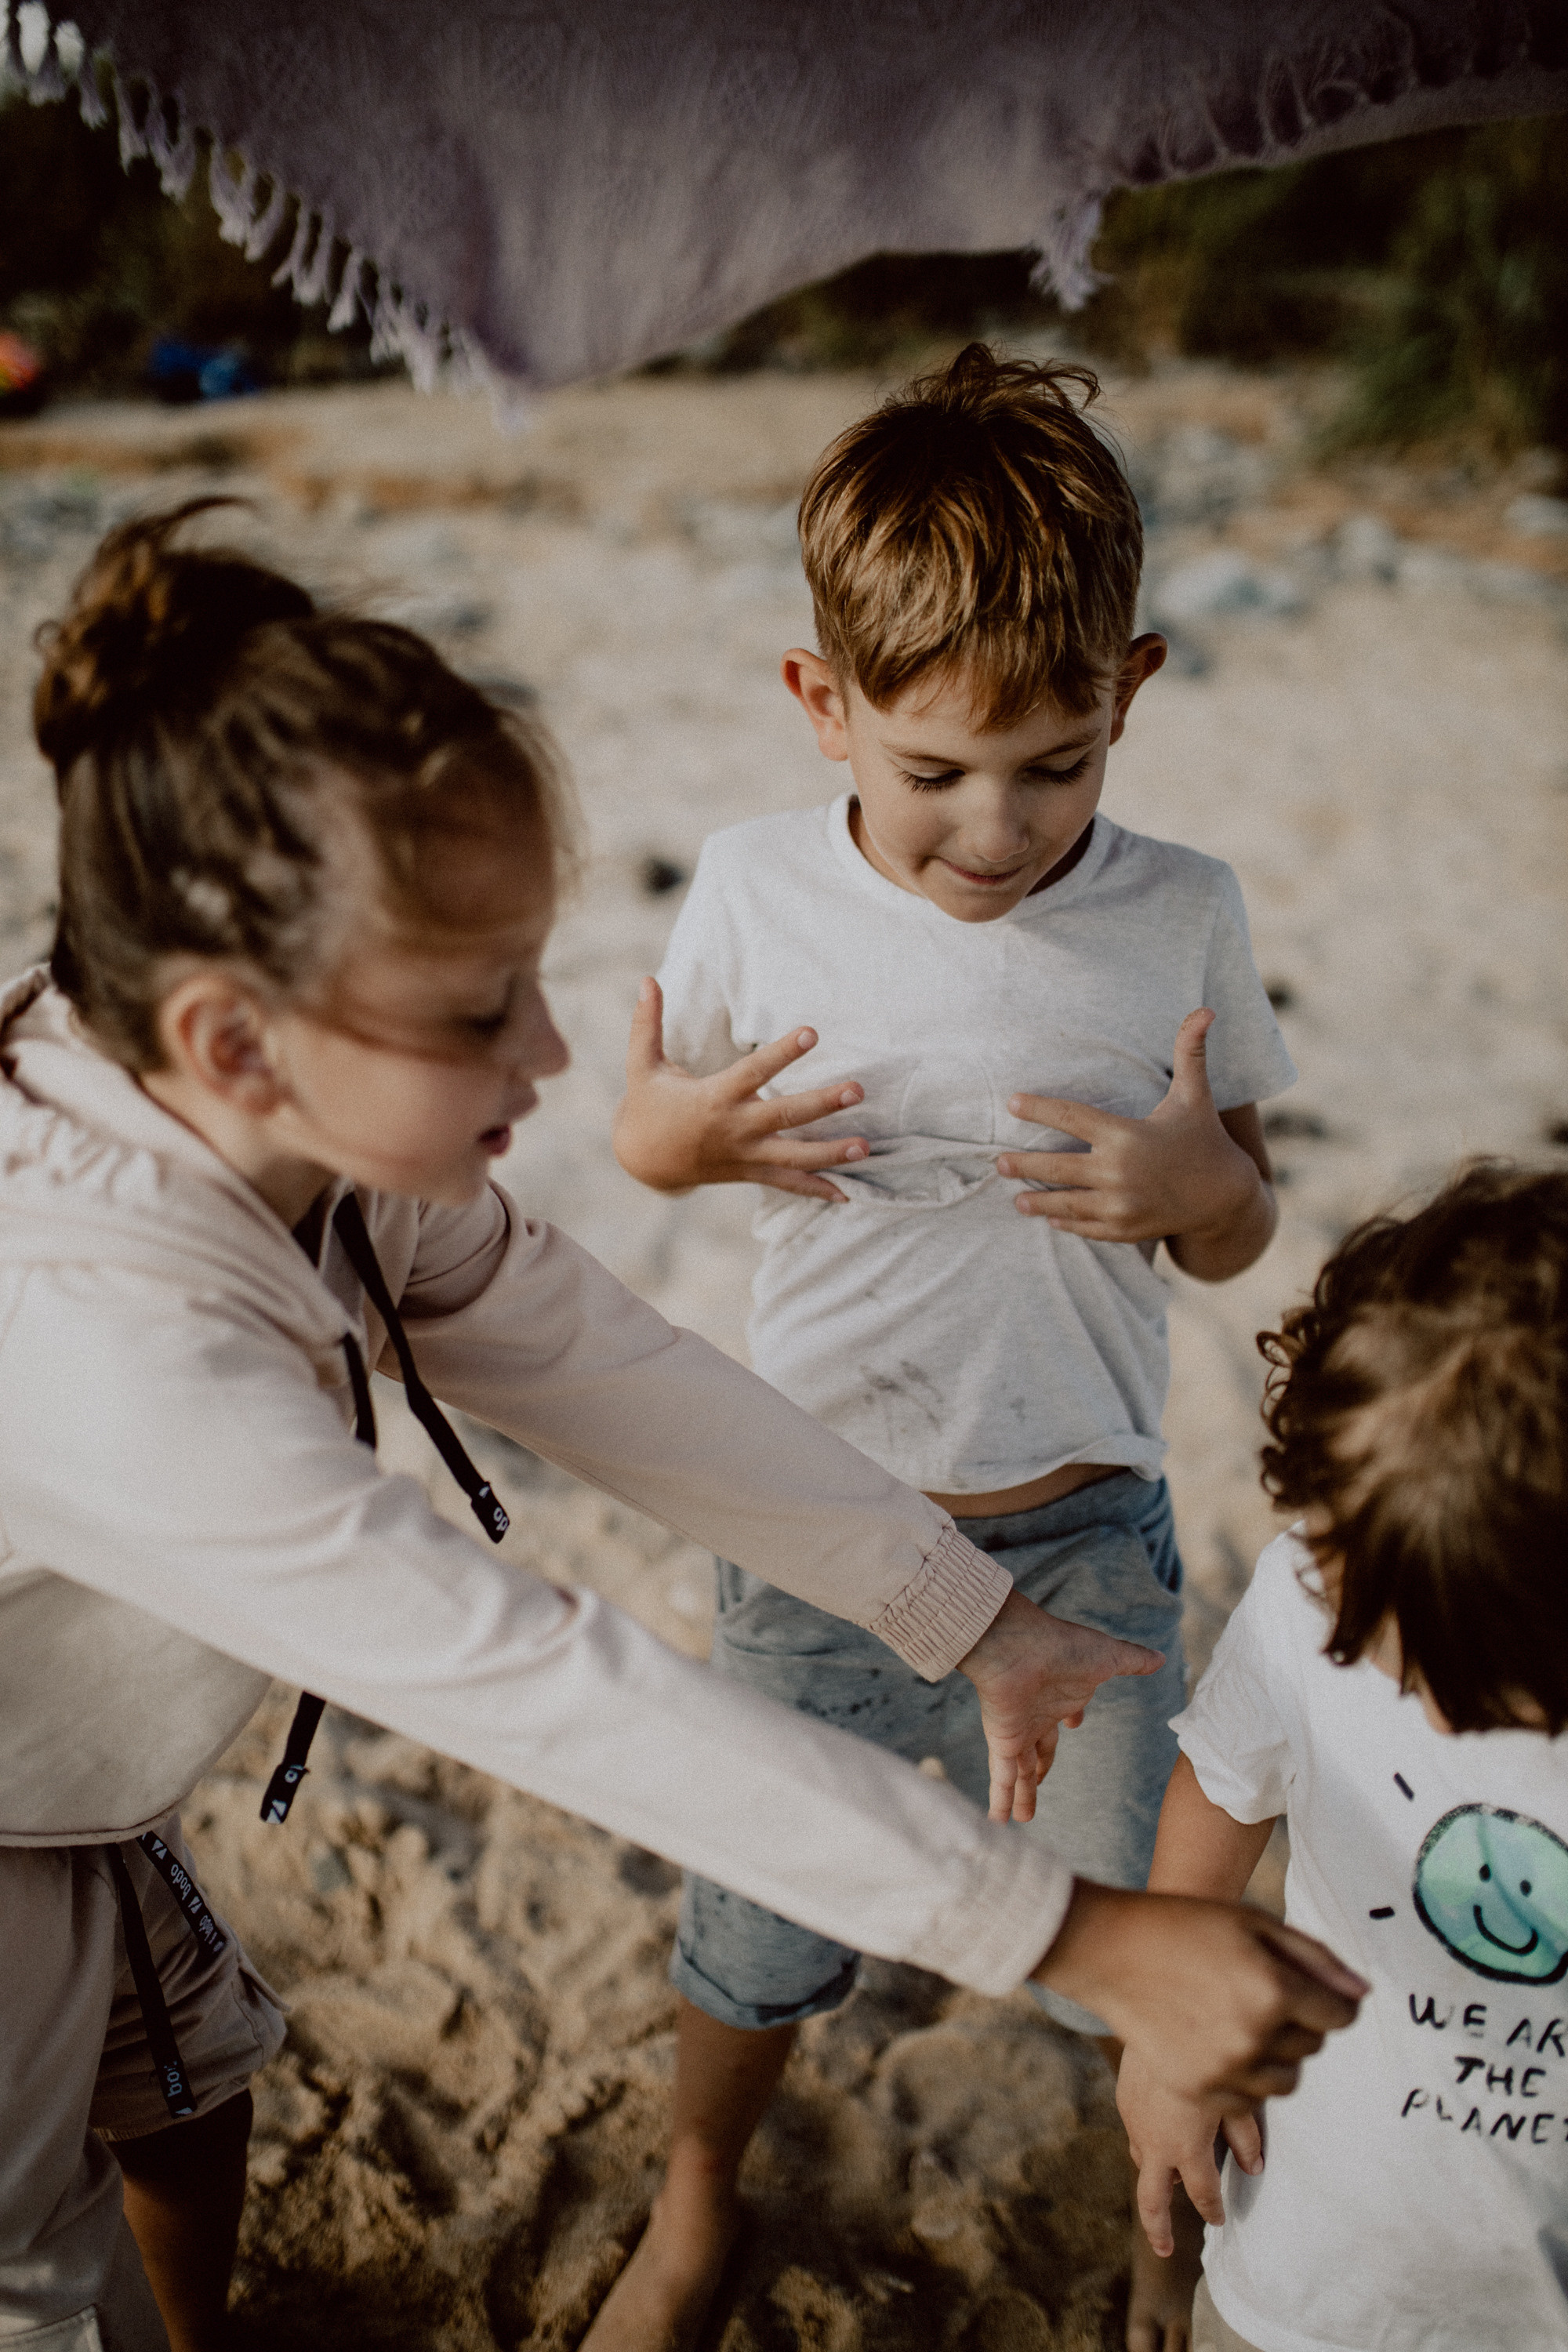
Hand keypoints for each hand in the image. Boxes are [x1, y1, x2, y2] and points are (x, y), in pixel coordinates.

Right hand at [613, 978, 869, 1199]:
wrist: (644, 1162)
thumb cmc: (648, 1107)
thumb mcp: (641, 1065)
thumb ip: (647, 1023)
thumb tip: (646, 979)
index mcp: (715, 1097)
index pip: (755, 1072)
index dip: (783, 1053)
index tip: (812, 1033)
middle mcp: (735, 1128)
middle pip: (785, 1116)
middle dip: (822, 1104)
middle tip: (858, 1090)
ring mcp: (745, 1155)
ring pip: (793, 1157)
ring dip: (830, 1153)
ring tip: (865, 1148)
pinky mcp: (750, 1172)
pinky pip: (786, 1184)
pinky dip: (815, 1190)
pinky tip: (846, 1195)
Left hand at [957, 1588, 1162, 1823]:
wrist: (1020, 1646)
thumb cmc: (1063, 1647)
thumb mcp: (1109, 1657)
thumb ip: (1133, 1660)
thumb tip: (1161, 1657)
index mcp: (1061, 1696)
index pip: (1064, 1714)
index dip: (1070, 1719)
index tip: (1073, 1723)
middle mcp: (1036, 1715)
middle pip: (1040, 1750)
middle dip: (1041, 1768)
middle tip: (1040, 1783)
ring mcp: (1018, 1731)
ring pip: (1021, 1772)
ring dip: (1023, 1794)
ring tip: (1022, 1819)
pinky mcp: (1003, 1743)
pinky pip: (1002, 1779)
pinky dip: (1001, 1800)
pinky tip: (998, 1822)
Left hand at [997, 1010, 1268, 1265]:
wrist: (1227, 1198)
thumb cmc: (1204, 1138)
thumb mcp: (1195, 1096)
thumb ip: (1190, 1052)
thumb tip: (1205, 1010)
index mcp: (1127, 1135)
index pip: (1071, 1116)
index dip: (1038, 1108)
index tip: (1011, 1102)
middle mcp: (1119, 1172)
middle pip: (1057, 1167)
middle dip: (1023, 1164)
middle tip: (997, 1162)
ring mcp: (1121, 1205)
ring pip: (1066, 1204)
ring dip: (1037, 1201)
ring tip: (1016, 1199)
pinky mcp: (1125, 1230)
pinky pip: (1086, 1227)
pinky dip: (1066, 1223)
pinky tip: (1049, 1219)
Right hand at [1035, 1883, 1365, 2112]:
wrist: (1113, 1951)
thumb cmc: (1187, 1927)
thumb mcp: (1256, 1924)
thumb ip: (1316, 1959)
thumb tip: (1361, 1995)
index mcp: (1274, 1988)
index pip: (1340, 2016)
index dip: (1332, 2002)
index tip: (1313, 1992)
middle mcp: (1255, 2035)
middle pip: (1312, 2048)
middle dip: (1299, 2023)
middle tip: (1263, 1995)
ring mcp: (1225, 2069)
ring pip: (1285, 2080)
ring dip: (1276, 2055)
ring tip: (1241, 2020)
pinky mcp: (1199, 2091)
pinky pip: (1248, 2100)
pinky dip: (1244, 2077)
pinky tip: (1218, 2042)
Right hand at [1118, 2044, 1263, 2255]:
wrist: (1155, 2015)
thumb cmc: (1205, 2055)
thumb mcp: (1235, 2094)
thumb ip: (1245, 2133)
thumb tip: (1255, 2167)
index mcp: (1186, 2148)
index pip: (1203, 2193)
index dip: (1214, 2209)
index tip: (1221, 2218)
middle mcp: (1156, 2143)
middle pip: (1152, 2201)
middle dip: (1159, 2229)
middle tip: (1165, 2250)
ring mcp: (1136, 2122)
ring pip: (1143, 2163)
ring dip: (1157, 2178)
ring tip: (1170, 2183)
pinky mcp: (1125, 2100)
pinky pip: (1137, 2133)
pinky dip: (1150, 2143)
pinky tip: (1162, 2129)